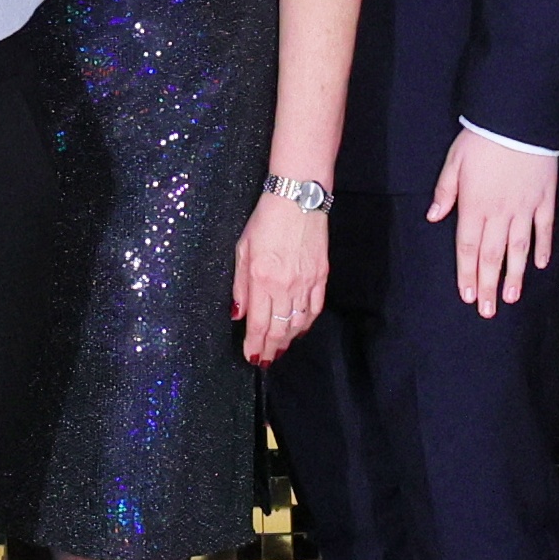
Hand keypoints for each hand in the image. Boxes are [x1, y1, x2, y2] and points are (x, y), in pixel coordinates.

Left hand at [232, 190, 332, 364]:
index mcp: (262, 280)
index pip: (257, 324)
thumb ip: (240, 285)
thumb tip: (238, 314)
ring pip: (297, 323)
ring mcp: (306, 282)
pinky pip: (314, 308)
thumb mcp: (243, 249)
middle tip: (264, 361)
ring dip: (287, 340)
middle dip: (269, 349)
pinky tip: (298, 330)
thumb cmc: (266, 219)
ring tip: (279, 350)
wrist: (298, 198)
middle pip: (278, 329)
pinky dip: (306, 324)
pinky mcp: (321, 276)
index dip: (254, 346)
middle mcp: (285, 286)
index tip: (251, 357)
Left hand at [428, 127, 558, 311]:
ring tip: (511, 297)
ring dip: (514, 275)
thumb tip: (433, 217)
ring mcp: (524, 207)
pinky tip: (540, 265)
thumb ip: (445, 192)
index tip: (467, 296)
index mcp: (474, 205)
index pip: (467, 247)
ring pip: (519, 248)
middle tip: (488, 311)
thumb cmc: (481, 138)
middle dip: (488, 284)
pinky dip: (543, 247)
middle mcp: (499, 212)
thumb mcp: (454, 161)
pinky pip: (544, 228)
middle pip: (492, 255)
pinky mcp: (544, 198)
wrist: (517, 119)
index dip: (466, 273)